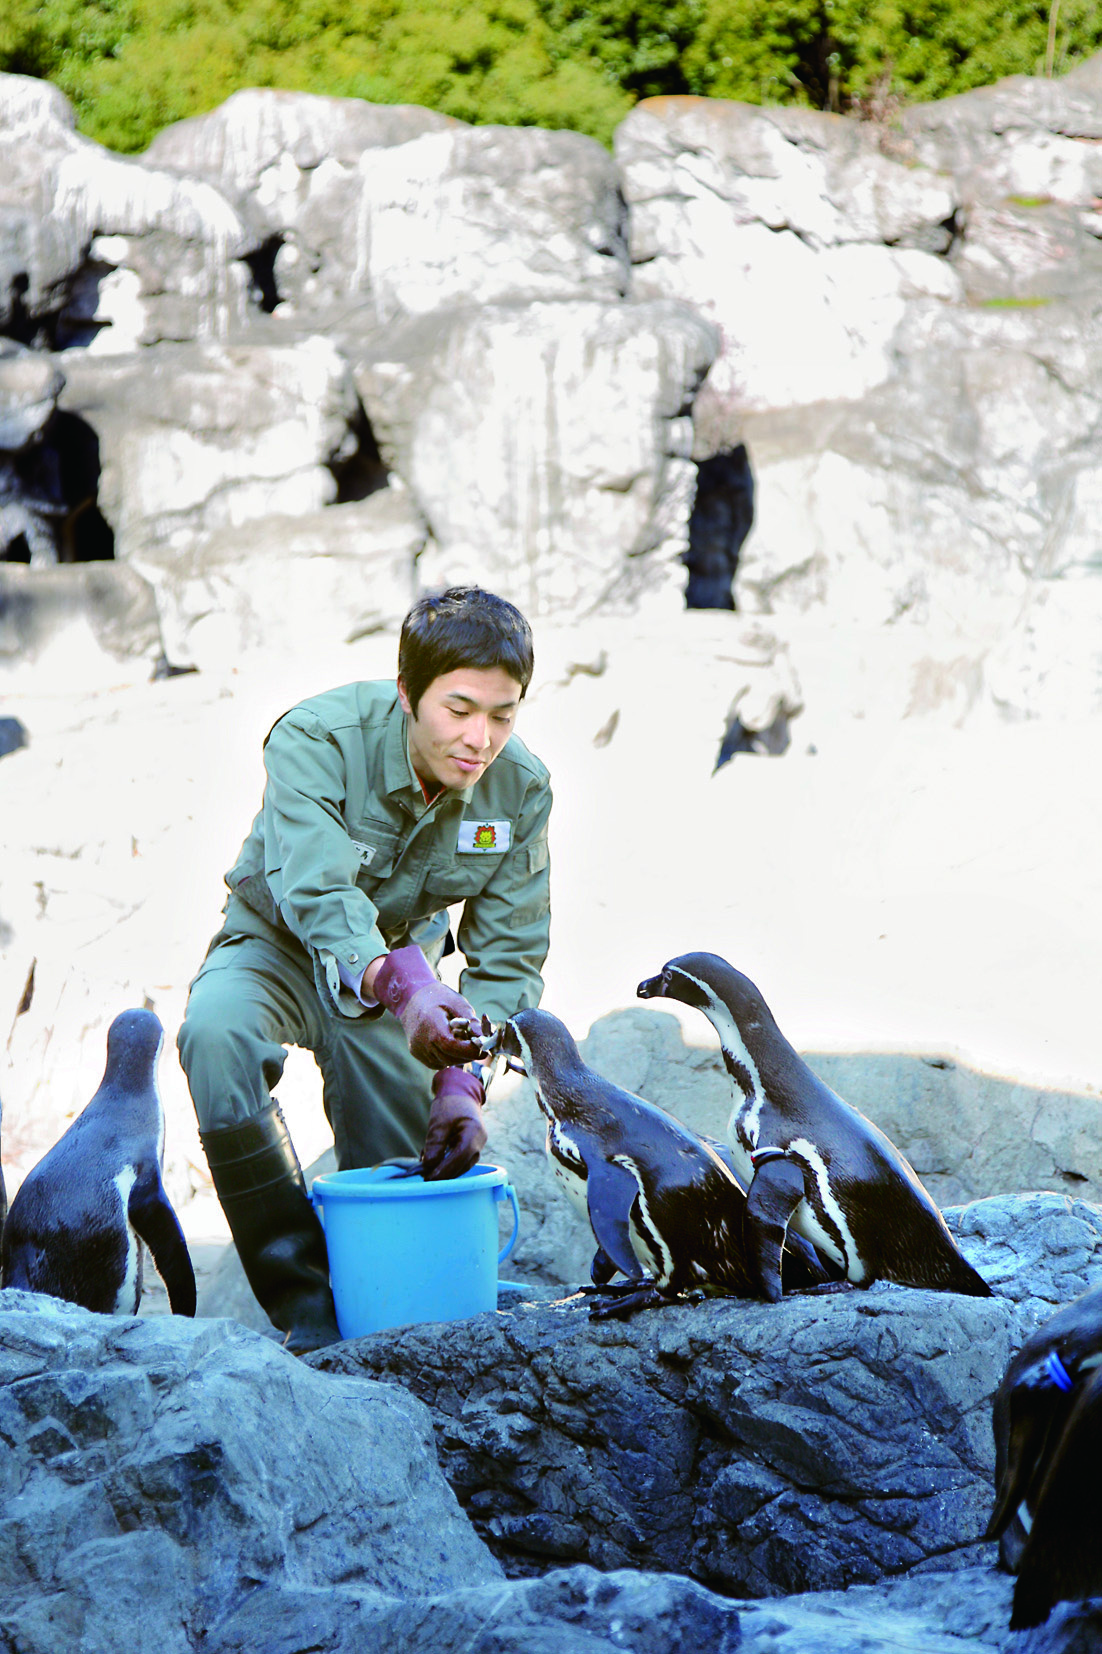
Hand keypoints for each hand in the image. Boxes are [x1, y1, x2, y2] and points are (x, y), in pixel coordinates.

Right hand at [374, 945, 481, 1067]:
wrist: (411, 997)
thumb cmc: (437, 997)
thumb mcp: (456, 1002)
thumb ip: (470, 1020)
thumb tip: (484, 1037)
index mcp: (431, 1025)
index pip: (451, 1046)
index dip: (469, 1050)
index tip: (485, 1049)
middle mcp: (421, 1040)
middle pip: (450, 1057)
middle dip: (468, 1055)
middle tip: (480, 1047)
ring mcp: (417, 1048)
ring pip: (444, 1062)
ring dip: (459, 1057)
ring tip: (465, 1043)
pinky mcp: (416, 1052)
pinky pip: (436, 1062)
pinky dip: (448, 1058)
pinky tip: (452, 1046)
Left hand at [422, 1068, 486, 1180]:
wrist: (461, 1093)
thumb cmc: (450, 1104)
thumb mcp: (439, 1121)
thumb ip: (435, 1143)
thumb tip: (428, 1165)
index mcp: (474, 1132)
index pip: (461, 1157)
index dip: (445, 1170)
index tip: (429, 1178)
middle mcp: (479, 1142)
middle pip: (463, 1165)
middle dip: (444, 1174)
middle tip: (424, 1179)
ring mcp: (477, 1146)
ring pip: (462, 1166)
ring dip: (445, 1171)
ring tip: (426, 1170)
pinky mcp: (471, 1148)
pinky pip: (460, 1161)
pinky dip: (447, 1164)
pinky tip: (433, 1163)